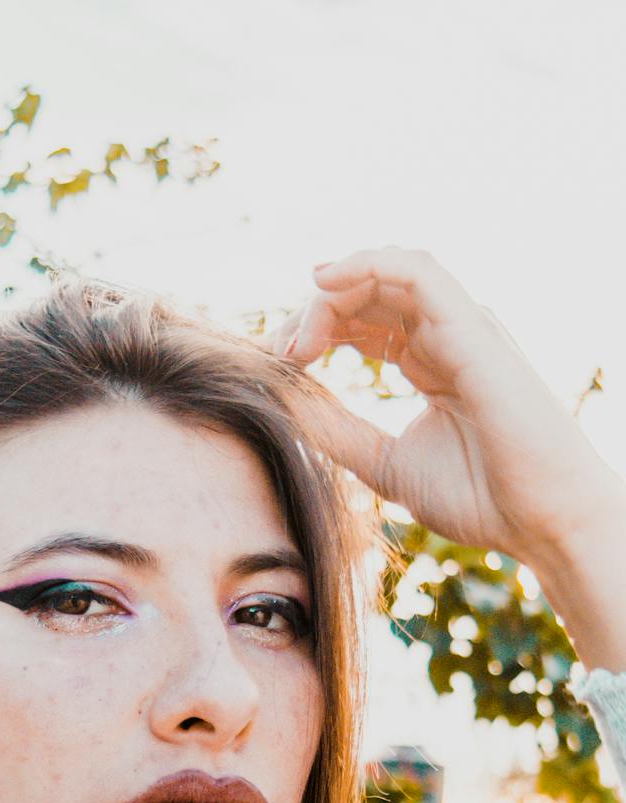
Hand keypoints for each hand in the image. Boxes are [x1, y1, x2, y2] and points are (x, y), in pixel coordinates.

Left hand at [260, 245, 623, 569]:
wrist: (542, 521)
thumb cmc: (482, 498)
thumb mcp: (386, 464)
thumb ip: (340, 432)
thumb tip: (286, 406)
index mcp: (428, 360)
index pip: (360, 320)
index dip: (311, 332)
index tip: (276, 367)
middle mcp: (445, 334)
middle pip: (365, 292)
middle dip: (310, 314)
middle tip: (277, 355)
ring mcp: (461, 327)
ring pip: (387, 273)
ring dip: (331, 292)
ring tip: (298, 336)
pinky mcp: (473, 330)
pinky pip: (418, 274)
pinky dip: (368, 266)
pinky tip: (325, 282)